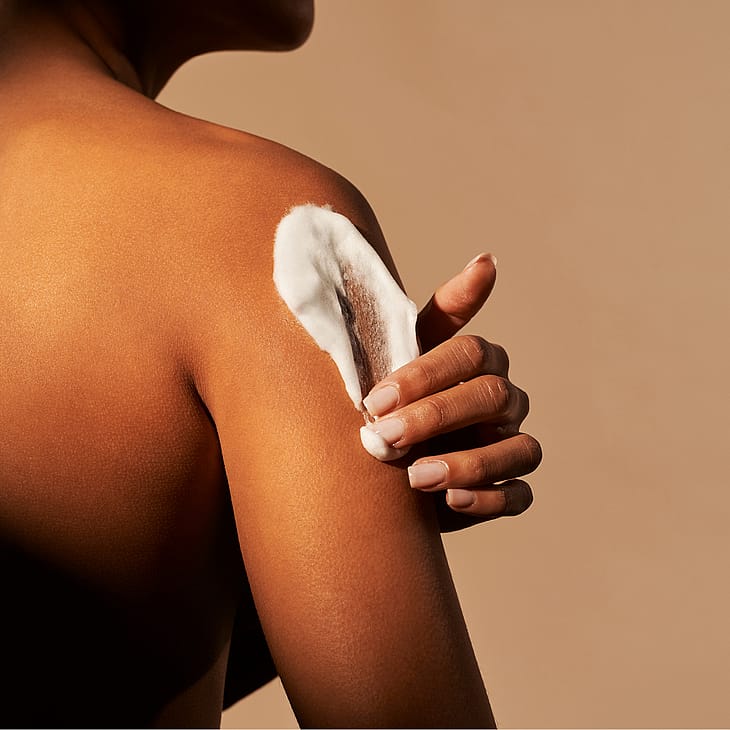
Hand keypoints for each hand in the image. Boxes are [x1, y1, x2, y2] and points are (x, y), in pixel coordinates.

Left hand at [362, 254, 540, 531]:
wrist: (382, 461)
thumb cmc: (394, 397)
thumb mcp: (405, 351)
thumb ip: (444, 312)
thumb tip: (488, 258)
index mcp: (480, 362)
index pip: (471, 353)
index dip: (426, 375)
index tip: (375, 398)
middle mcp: (504, 399)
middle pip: (492, 397)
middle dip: (435, 417)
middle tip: (382, 438)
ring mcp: (510, 444)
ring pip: (519, 448)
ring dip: (467, 463)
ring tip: (414, 477)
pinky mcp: (509, 488)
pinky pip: (521, 494)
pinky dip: (491, 498)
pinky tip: (451, 501)